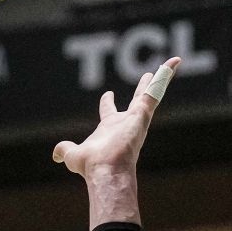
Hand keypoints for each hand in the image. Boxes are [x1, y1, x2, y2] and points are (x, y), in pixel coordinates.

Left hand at [54, 57, 179, 175]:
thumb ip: (64, 149)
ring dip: (161, 77)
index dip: (107, 102)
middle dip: (141, 88)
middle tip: (147, 75)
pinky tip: (175, 61)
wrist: (105, 169)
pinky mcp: (144, 113)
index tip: (107, 94)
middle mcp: (125, 122)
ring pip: (151, 92)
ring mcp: (136, 117)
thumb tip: (56, 154)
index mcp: (108, 128)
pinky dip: (166, 76)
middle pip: (135, 100)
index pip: (108, 112)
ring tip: (172, 62)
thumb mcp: (72, 154)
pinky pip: (156, 90)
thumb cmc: (91, 165)